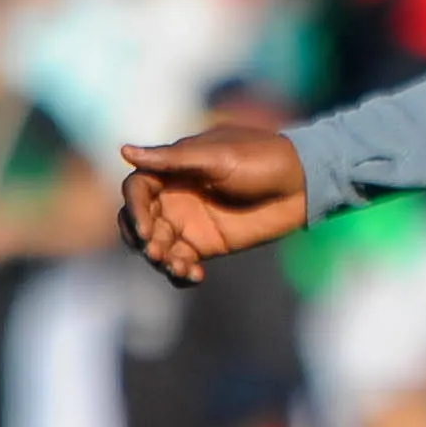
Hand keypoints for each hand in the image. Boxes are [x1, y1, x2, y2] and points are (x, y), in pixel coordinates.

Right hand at [119, 127, 307, 283]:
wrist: (301, 183)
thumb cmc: (259, 158)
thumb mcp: (216, 156)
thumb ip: (172, 159)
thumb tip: (124, 151)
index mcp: (172, 169)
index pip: (137, 190)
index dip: (134, 209)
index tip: (146, 228)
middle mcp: (174, 196)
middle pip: (139, 221)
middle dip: (142, 238)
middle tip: (157, 252)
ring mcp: (189, 222)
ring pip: (157, 246)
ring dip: (160, 259)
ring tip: (179, 266)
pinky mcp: (206, 245)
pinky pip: (181, 262)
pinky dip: (179, 272)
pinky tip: (194, 275)